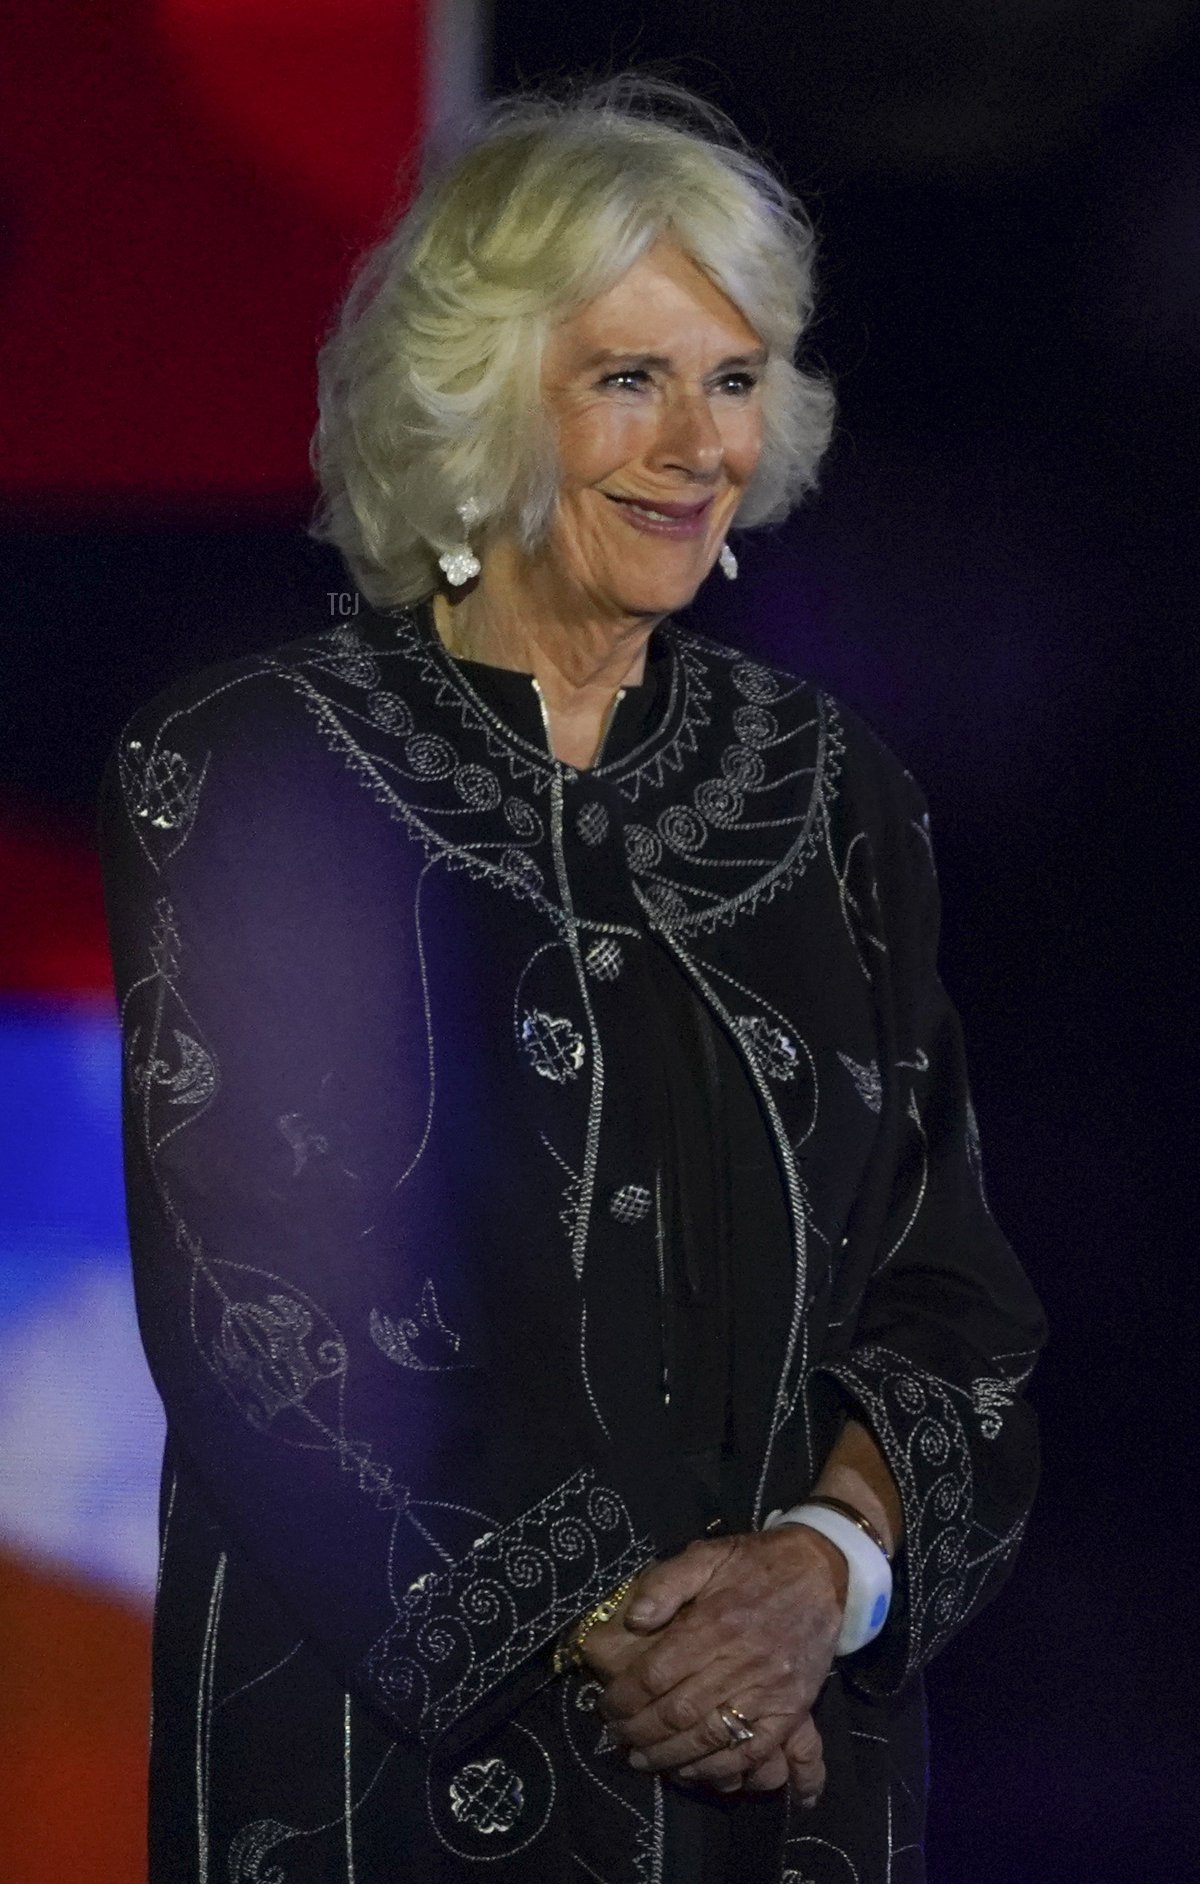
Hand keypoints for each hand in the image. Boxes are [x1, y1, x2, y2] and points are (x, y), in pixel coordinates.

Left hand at [588, 1527, 844, 1793]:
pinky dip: (717, 1769)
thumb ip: (666, 1582)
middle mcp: (740, 1660)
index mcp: (715, 1621)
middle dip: (639, 1731)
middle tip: (616, 1736)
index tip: (606, 1706)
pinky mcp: (790, 1709)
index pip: (656, 1672)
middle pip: (677, 1711)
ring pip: (709, 1737)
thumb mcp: (707, 1555)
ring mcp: (768, 1690)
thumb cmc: (756, 1564)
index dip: (625, 1696)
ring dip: (669, 1756)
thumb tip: (633, 1619)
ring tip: (641, 1759)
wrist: (822, 1573)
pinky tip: (690, 1771)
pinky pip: (751, 1751)